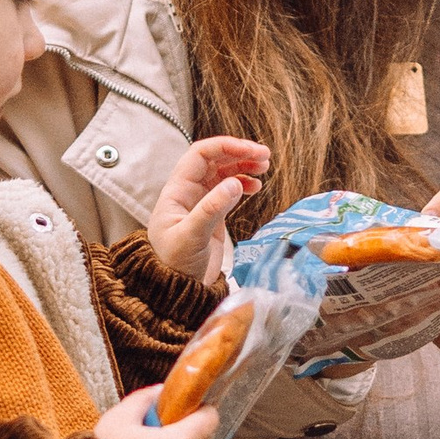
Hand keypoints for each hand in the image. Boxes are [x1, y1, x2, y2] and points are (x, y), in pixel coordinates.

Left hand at [148, 135, 270, 285]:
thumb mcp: (191, 237)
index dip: (226, 147)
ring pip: (223, 172)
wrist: (177, 291)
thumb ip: (212, 209)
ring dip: (243, 165)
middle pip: (215, 159)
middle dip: (239, 153)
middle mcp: (188, 192)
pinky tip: (256, 186)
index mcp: (177, 191)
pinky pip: (229, 190)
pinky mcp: (213, 215)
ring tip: (264, 167)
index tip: (251, 150)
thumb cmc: (174, 265)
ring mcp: (201, 203)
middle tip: (265, 156)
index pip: (200, 154)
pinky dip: (244, 183)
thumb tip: (235, 183)